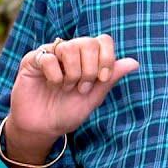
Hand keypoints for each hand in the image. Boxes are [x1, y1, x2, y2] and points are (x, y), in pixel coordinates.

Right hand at [7, 35, 138, 147]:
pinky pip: (48, 57)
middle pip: (88, 43)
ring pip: (69, 47)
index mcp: (87, 57)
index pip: (103, 40)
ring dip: (73, 73)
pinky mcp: (32, 60)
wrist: (43, 127)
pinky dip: (55, 75)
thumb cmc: (68, 111)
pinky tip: (53, 84)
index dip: (107, 58)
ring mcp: (51, 54)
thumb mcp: (94, 97)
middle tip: (82, 88)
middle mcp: (70, 51)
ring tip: (67, 87)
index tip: (102, 79)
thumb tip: (134, 62)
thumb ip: (110, 78)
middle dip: (90, 69)